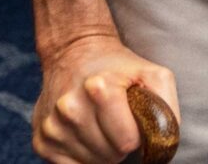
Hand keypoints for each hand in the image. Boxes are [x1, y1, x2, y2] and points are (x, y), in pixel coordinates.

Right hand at [31, 32, 178, 163]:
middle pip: (111, 155)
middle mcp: (69, 108)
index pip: (128, 141)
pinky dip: (85, 156)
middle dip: (121, 143)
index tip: (134, 119)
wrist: (74, 54)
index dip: (138, 134)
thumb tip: (163, 143)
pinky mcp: (41, 140)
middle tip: (118, 120)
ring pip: (93, 163)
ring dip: (103, 150)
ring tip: (102, 124)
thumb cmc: (119, 68)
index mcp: (98, 88)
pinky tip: (86, 134)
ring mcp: (52, 125)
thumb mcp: (152, 74)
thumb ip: (166, 107)